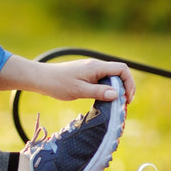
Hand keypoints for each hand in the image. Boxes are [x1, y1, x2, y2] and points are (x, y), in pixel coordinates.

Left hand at [0, 56, 136, 103]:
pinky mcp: (85, 75)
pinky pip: (101, 80)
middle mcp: (96, 66)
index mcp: (97, 67)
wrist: (41, 78)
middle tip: (122, 104)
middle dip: (124, 88)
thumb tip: (117, 94)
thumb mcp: (79, 90)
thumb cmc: (58, 84)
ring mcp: (91, 70)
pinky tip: (102, 99)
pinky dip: (106, 89)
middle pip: (118, 73)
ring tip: (114, 104)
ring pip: (110, 77)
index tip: (127, 99)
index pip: (122, 70)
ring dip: (115, 89)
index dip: (129, 83)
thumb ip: (98, 92)